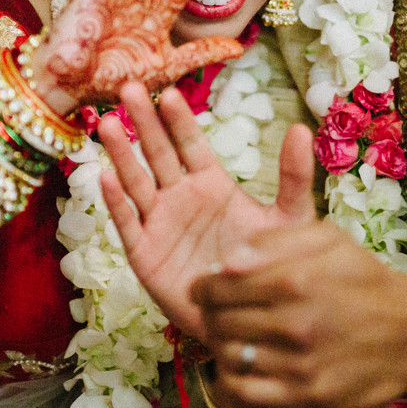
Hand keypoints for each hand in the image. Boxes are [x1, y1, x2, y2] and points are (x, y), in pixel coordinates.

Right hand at [99, 81, 316, 339]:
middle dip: (144, 122)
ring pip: (136, 182)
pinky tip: (105, 178)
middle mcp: (181, 198)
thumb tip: (301, 126)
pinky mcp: (145, 255)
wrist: (252, 319)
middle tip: (129, 87)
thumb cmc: (271, 267)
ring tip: (108, 123)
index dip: (179, 119)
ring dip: (121, 154)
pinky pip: (129, 224)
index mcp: (211, 184)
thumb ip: (293, 176)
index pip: (190, 144)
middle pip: (158, 153)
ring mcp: (160, 225)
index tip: (169, 91)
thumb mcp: (289, 218)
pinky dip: (116, 203)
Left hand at [195, 221, 406, 407]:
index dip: (202, 289)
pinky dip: (234, 380)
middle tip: (216, 314)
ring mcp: (299, 364)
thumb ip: (273, 243)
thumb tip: (225, 261)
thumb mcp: (328, 240)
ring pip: (230, 358)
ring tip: (231, 339)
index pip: (219, 288)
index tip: (202, 290)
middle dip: (210, 316)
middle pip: (220, 323)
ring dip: (221, 347)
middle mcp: (292, 324)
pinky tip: (243, 368)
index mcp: (293, 280)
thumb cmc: (367, 279)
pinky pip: (247, 392)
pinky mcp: (307, 395)